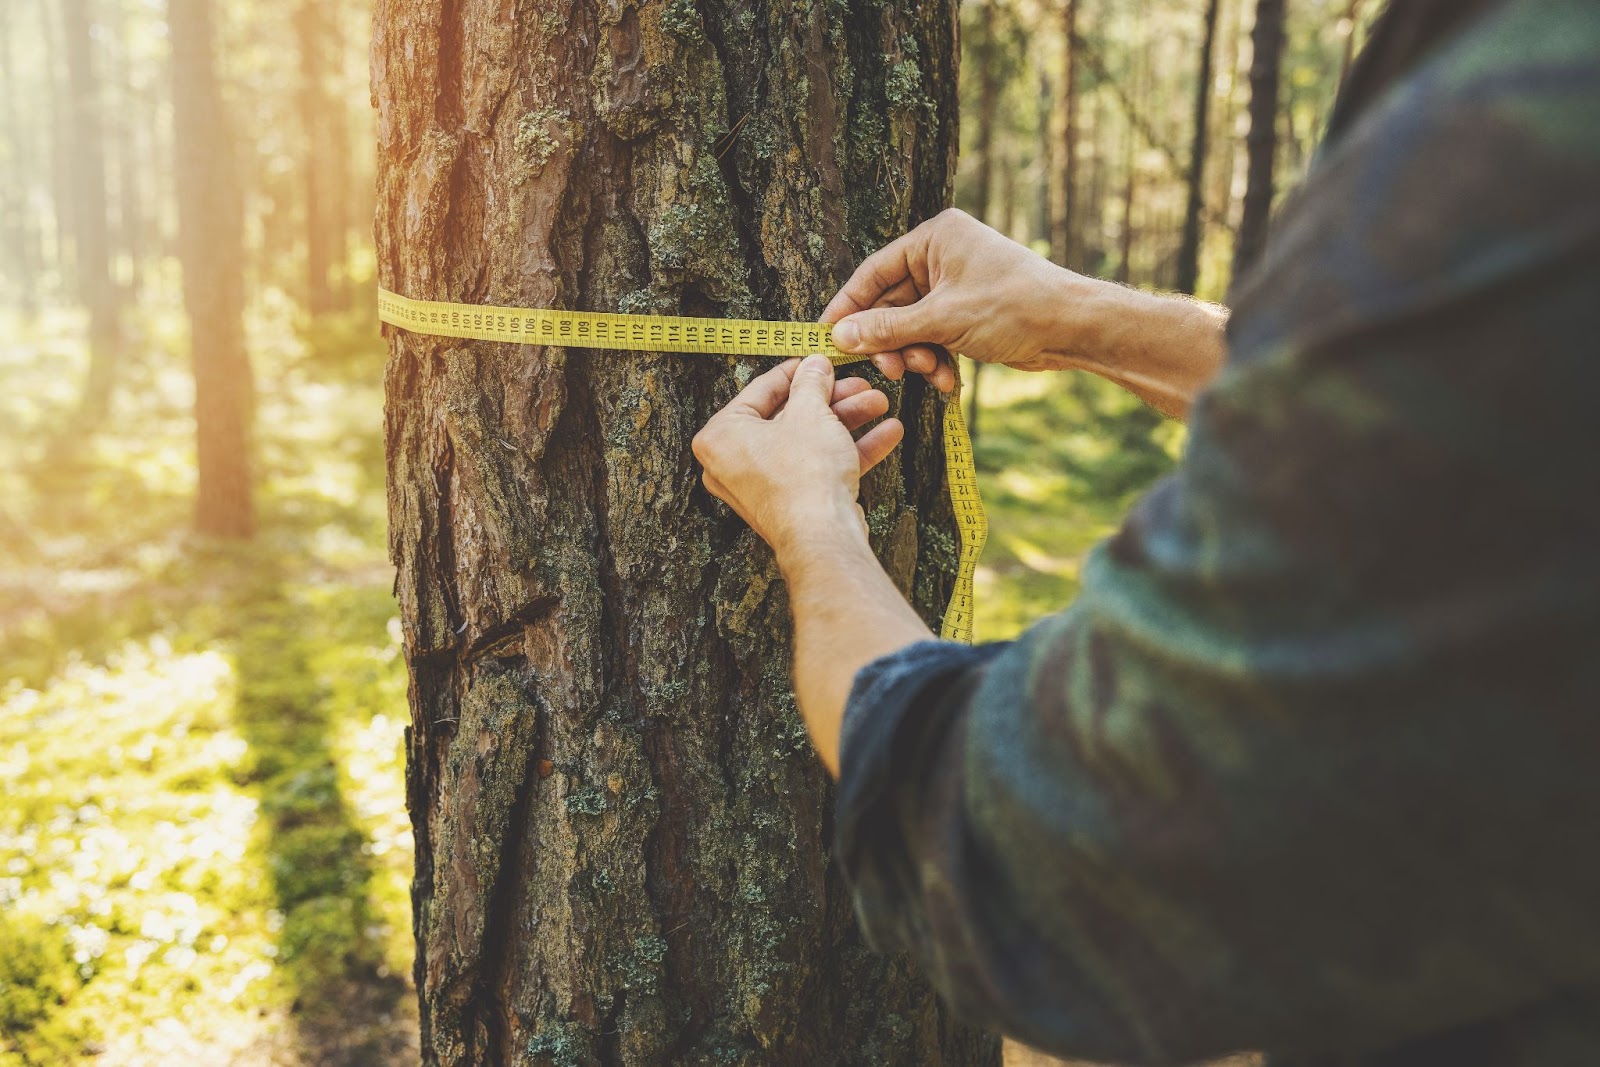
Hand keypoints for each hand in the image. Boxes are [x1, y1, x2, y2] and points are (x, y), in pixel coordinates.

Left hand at [693, 355, 904, 554]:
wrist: (822, 536)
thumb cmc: (803, 477)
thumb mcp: (810, 412)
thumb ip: (811, 383)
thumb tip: (814, 366)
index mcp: (722, 436)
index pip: (761, 390)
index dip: (797, 372)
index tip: (816, 362)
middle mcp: (735, 463)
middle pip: (791, 417)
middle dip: (833, 400)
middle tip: (858, 385)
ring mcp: (764, 486)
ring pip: (810, 441)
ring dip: (848, 421)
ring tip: (878, 404)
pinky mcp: (792, 503)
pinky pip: (819, 467)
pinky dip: (850, 450)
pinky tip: (885, 433)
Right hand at [821, 208, 1089, 389]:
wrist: (1072, 328)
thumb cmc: (1013, 306)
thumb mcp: (942, 320)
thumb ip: (887, 329)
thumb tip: (840, 337)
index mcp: (935, 239)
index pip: (873, 272)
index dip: (848, 307)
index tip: (827, 338)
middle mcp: (942, 258)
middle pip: (890, 305)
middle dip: (890, 341)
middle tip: (889, 370)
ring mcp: (955, 288)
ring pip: (911, 327)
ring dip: (915, 355)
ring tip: (930, 372)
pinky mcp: (967, 315)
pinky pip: (933, 338)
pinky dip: (936, 360)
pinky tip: (948, 381)